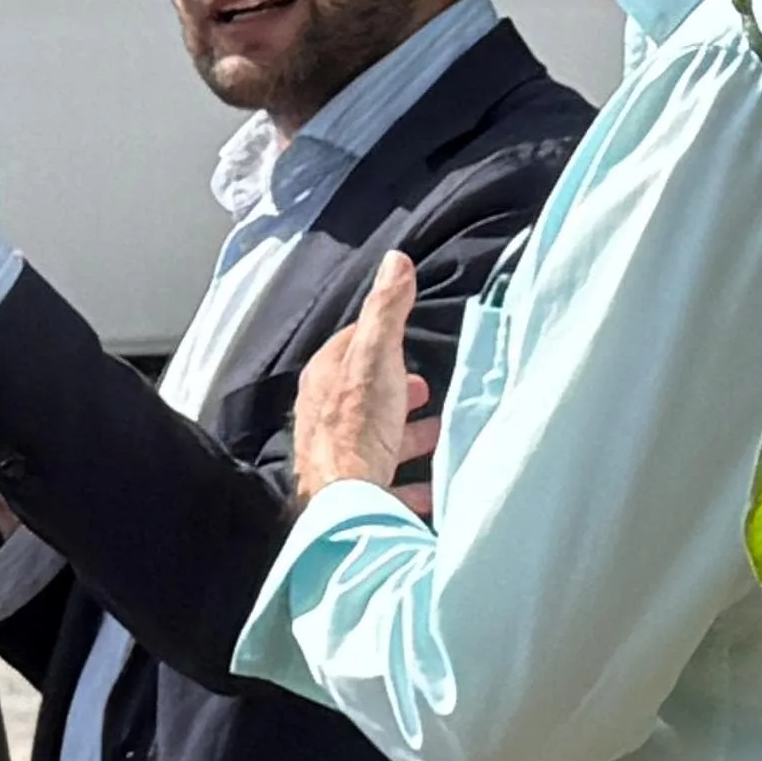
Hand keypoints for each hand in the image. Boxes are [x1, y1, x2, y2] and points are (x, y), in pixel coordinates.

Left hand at [290, 251, 442, 514]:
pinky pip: (387, 484)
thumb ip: (386, 311)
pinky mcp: (352, 493)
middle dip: (396, 389)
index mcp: (324, 380)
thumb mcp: (375, 356)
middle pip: (365, 396)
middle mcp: (322, 418)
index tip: (405, 339)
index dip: (380, 340)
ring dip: (407, 434)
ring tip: (439, 430)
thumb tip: (395, 261)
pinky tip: (433, 486)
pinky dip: (410, 482)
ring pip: (377, 439)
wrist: (346, 499)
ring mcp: (336, 458)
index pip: (350, 347)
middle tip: (424, 388)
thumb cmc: (358, 424)